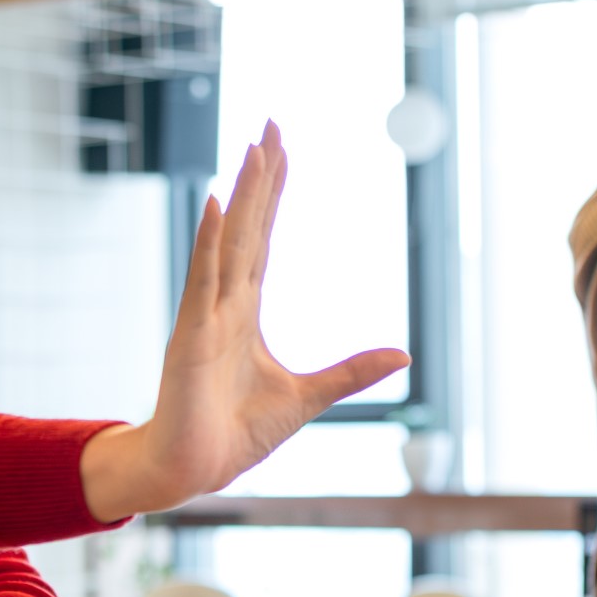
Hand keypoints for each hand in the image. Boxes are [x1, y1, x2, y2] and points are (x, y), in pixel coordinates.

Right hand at [79, 124, 409, 521]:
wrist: (192, 470)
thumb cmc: (235, 434)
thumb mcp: (309, 397)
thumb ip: (353, 372)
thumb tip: (405, 354)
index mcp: (246, 312)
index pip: (262, 239)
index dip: (273, 195)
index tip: (281, 151)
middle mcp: (225, 303)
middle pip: (247, 227)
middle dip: (260, 177)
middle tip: (270, 125)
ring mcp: (206, 315)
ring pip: (228, 241)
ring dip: (241, 195)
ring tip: (252, 149)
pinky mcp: (191, 336)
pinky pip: (202, 279)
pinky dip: (208, 241)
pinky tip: (214, 204)